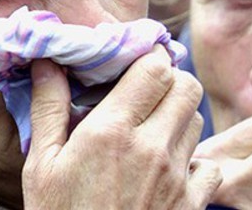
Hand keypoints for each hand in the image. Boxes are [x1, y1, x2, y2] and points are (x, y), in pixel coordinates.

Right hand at [22, 45, 221, 208]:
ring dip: (179, 117)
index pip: (155, 68)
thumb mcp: (42, 165)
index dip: (150, 57)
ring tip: (153, 130)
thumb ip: (48, 108)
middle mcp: (151, 148)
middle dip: (170, 81)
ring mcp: (176, 177)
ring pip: (197, 121)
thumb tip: (47, 61)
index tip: (138, 61)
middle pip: (186, 86)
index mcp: (111, 132)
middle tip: (148, 92)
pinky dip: (196, 160)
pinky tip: (170, 169)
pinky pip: (210, 165)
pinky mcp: (191, 204)